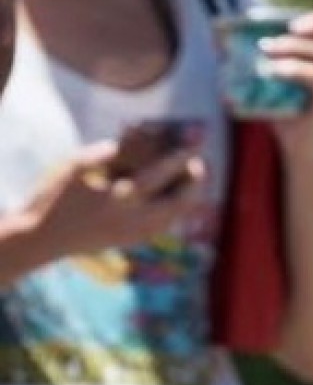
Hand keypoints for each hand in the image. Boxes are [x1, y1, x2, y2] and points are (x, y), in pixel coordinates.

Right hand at [19, 142, 205, 261]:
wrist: (43, 239)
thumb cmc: (53, 198)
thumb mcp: (73, 168)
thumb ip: (104, 153)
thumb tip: (129, 142)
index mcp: (119, 198)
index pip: (158, 175)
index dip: (178, 159)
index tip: (191, 147)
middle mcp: (135, 219)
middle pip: (180, 202)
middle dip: (194, 182)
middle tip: (198, 164)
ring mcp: (137, 234)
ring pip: (177, 217)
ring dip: (188, 197)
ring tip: (190, 178)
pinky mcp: (134, 242)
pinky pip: (166, 226)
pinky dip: (175, 210)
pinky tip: (174, 196)